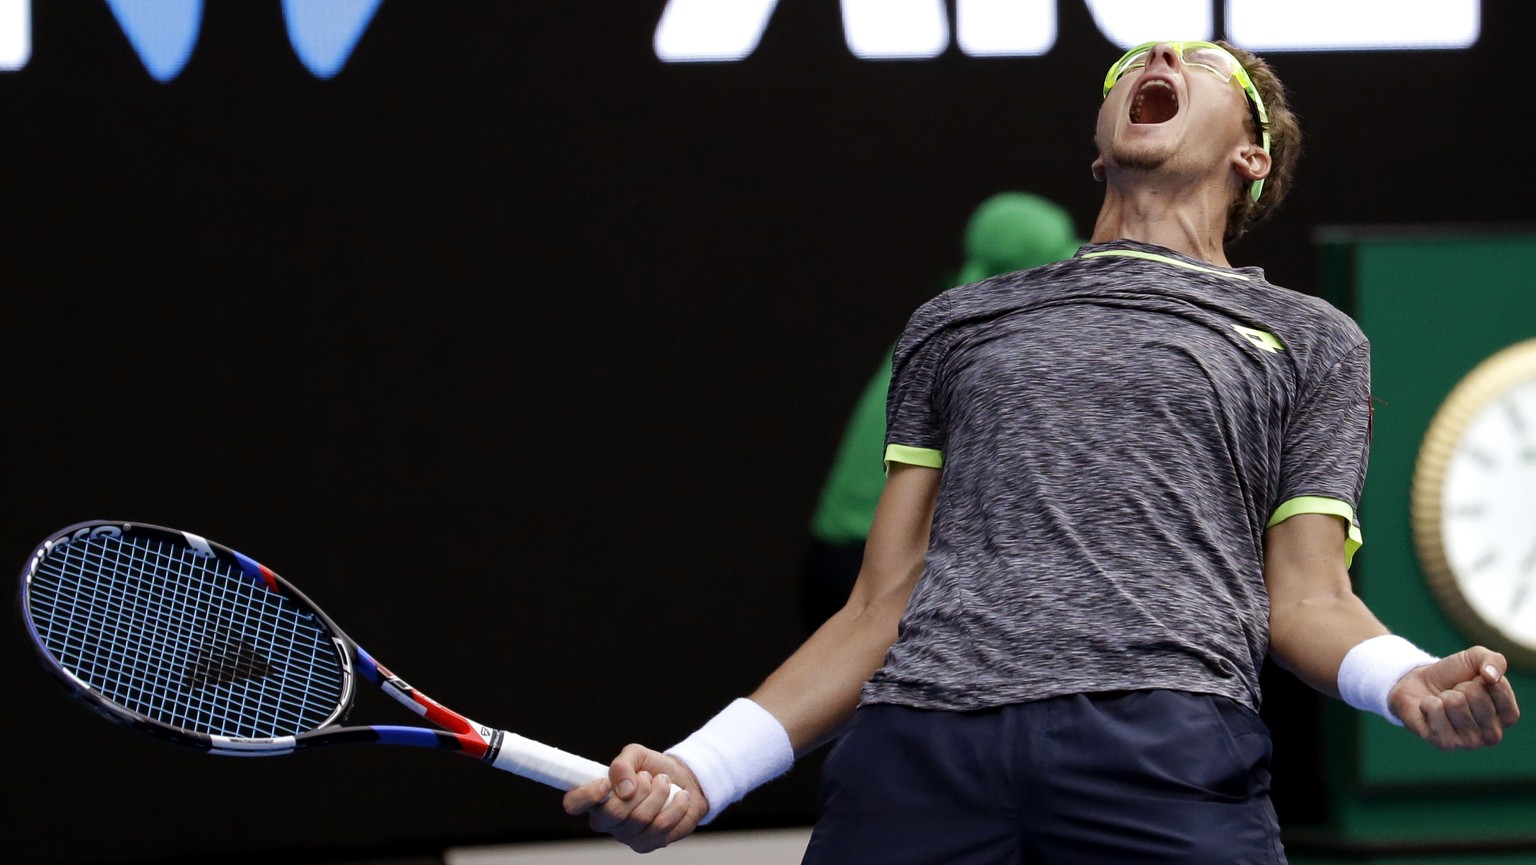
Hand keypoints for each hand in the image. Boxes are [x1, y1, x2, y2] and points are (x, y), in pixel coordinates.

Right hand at [562, 744, 708, 852]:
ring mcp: (625, 835)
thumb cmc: (653, 768)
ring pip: (640, 819)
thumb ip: (623, 764)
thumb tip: (623, 789)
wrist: (684, 782)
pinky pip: (661, 828)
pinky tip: (680, 798)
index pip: (573, 804)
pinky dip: (675, 807)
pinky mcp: (646, 844)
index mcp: (595, 797)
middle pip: (613, 812)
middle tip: (648, 777)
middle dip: (639, 788)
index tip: (606, 784)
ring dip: (659, 793)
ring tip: (665, 783)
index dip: (586, 796)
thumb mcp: (636, 755)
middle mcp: (605, 820)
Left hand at [1389, 647, 1520, 749]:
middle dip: (1460, 686)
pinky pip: (1435, 711)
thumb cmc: (1454, 675)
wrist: (1419, 685)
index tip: (1474, 682)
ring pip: (1454, 702)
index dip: (1480, 676)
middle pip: (1475, 694)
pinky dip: (1428, 704)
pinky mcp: (1445, 744)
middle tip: (1455, 693)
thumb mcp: (1476, 658)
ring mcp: (1470, 742)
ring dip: (1444, 696)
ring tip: (1443, 702)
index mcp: (1508, 716)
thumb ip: (1494, 661)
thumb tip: (1491, 677)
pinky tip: (1430, 711)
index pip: (1498, 687)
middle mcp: (1493, 734)